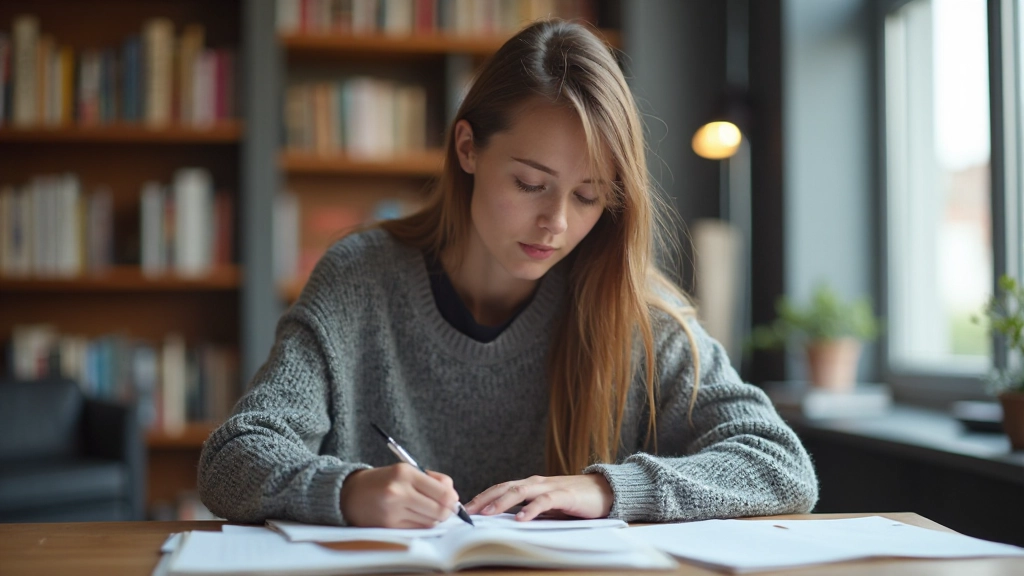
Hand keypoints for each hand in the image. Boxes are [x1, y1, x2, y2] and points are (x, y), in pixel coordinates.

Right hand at [340, 464, 459, 527]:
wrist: (351, 494)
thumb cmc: (384, 481)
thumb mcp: (406, 470)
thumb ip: (433, 480)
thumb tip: (453, 496)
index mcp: (405, 473)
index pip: (443, 492)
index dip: (453, 499)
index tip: (453, 500)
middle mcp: (399, 492)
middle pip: (439, 510)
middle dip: (446, 511)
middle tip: (445, 509)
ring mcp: (393, 511)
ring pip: (430, 522)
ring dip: (434, 518)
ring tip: (426, 510)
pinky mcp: (389, 526)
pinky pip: (417, 529)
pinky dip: (422, 525)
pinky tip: (415, 517)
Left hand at [464, 474, 612, 521]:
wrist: (604, 491)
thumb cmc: (575, 500)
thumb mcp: (547, 506)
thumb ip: (529, 509)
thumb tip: (506, 522)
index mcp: (531, 485)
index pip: (501, 488)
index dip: (482, 497)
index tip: (465, 509)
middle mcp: (536, 482)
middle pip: (505, 487)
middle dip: (484, 499)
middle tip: (467, 512)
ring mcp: (550, 487)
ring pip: (520, 491)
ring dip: (501, 501)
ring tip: (487, 513)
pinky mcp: (565, 495)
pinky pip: (544, 501)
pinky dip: (531, 509)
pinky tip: (521, 518)